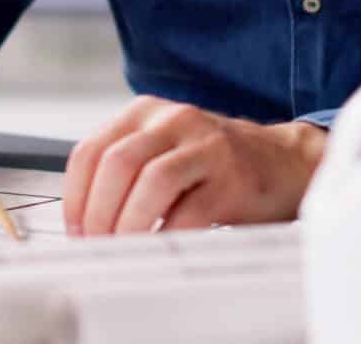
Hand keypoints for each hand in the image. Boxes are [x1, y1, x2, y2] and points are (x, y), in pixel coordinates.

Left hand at [61, 96, 327, 235]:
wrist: (285, 162)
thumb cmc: (215, 165)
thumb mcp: (164, 151)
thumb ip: (126, 174)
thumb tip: (85, 224)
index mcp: (146, 112)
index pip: (92, 150)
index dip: (75, 196)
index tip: (76, 230)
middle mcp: (173, 120)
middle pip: (117, 163)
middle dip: (99, 212)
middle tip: (97, 244)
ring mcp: (206, 145)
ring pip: (151, 182)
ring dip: (129, 223)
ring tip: (124, 248)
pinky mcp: (232, 177)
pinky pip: (191, 211)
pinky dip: (168, 235)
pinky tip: (162, 248)